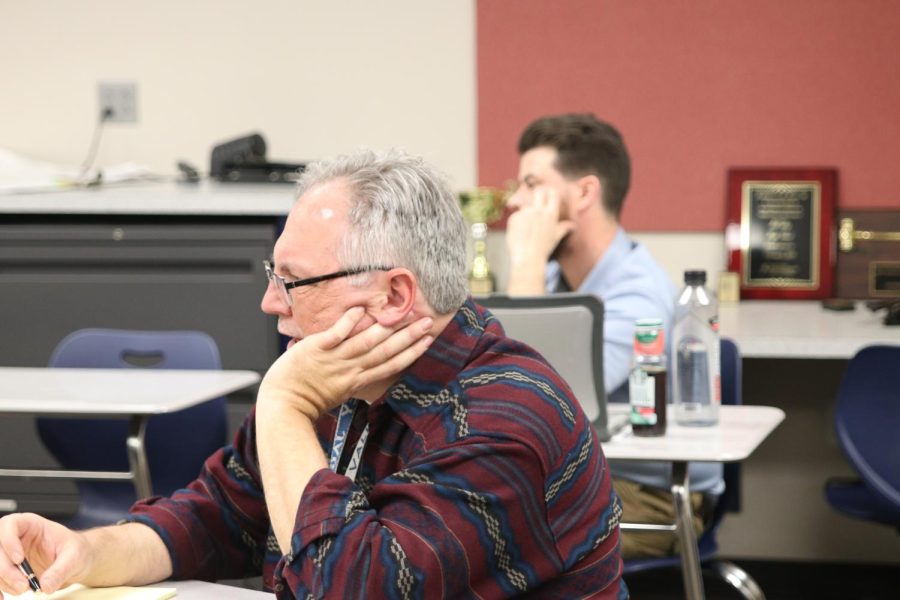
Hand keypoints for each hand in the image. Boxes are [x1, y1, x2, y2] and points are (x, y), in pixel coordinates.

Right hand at [0, 513, 89, 595]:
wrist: (77, 561)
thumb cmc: (76, 550)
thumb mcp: (74, 556)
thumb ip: (61, 570)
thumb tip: (46, 586)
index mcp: (30, 524)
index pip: (10, 524)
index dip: (9, 541)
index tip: (19, 559)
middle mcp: (15, 537)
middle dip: (5, 569)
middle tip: (23, 585)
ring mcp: (8, 554)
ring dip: (3, 581)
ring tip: (23, 590)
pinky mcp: (8, 569)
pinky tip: (3, 597)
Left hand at [258, 307, 433, 419]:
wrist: (283, 404)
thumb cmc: (308, 400)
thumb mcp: (339, 392)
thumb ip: (353, 378)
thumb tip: (367, 368)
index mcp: (357, 381)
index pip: (391, 366)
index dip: (411, 353)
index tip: (427, 342)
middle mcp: (350, 369)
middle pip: (386, 352)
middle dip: (409, 337)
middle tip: (428, 323)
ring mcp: (334, 358)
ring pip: (367, 342)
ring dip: (388, 328)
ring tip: (405, 315)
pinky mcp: (317, 348)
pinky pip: (336, 333)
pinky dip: (349, 322)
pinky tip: (361, 309)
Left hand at [506, 186, 573, 263]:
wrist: (528, 257)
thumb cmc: (544, 248)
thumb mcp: (556, 237)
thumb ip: (564, 228)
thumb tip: (573, 225)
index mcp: (550, 213)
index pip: (552, 193)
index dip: (550, 193)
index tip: (548, 195)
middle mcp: (538, 210)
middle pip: (538, 192)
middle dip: (538, 194)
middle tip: (537, 200)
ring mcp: (524, 213)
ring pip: (526, 206)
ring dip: (527, 214)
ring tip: (527, 229)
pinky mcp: (513, 217)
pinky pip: (516, 215)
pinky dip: (518, 222)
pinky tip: (520, 233)